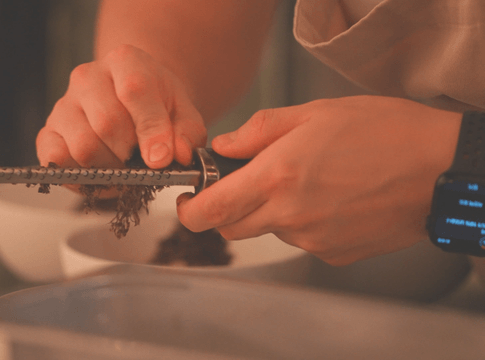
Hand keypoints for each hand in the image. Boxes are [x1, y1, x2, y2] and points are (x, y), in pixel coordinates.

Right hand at [36, 44, 205, 169]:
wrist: (132, 100)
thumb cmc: (157, 105)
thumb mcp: (183, 113)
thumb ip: (187, 133)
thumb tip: (177, 155)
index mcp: (125, 61)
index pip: (134, 90)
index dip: (150, 130)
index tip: (161, 159)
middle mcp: (87, 77)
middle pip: (107, 125)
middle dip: (131, 154)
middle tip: (143, 161)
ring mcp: (64, 104)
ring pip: (84, 148)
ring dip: (110, 168)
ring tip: (124, 165)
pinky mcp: (48, 132)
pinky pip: (56, 160)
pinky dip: (82, 176)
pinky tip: (101, 171)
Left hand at [177, 96, 461, 264]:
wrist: (440, 170)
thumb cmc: (384, 132)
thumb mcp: (314, 114)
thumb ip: (258, 132)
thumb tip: (223, 147)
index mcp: (277, 178)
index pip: (211, 211)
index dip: (189, 211)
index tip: (188, 201)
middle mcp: (290, 216)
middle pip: (233, 227)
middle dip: (231, 207)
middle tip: (251, 181)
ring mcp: (313, 240)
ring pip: (271, 231)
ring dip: (274, 210)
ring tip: (310, 180)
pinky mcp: (335, 255)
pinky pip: (303, 240)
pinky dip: (305, 222)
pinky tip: (332, 198)